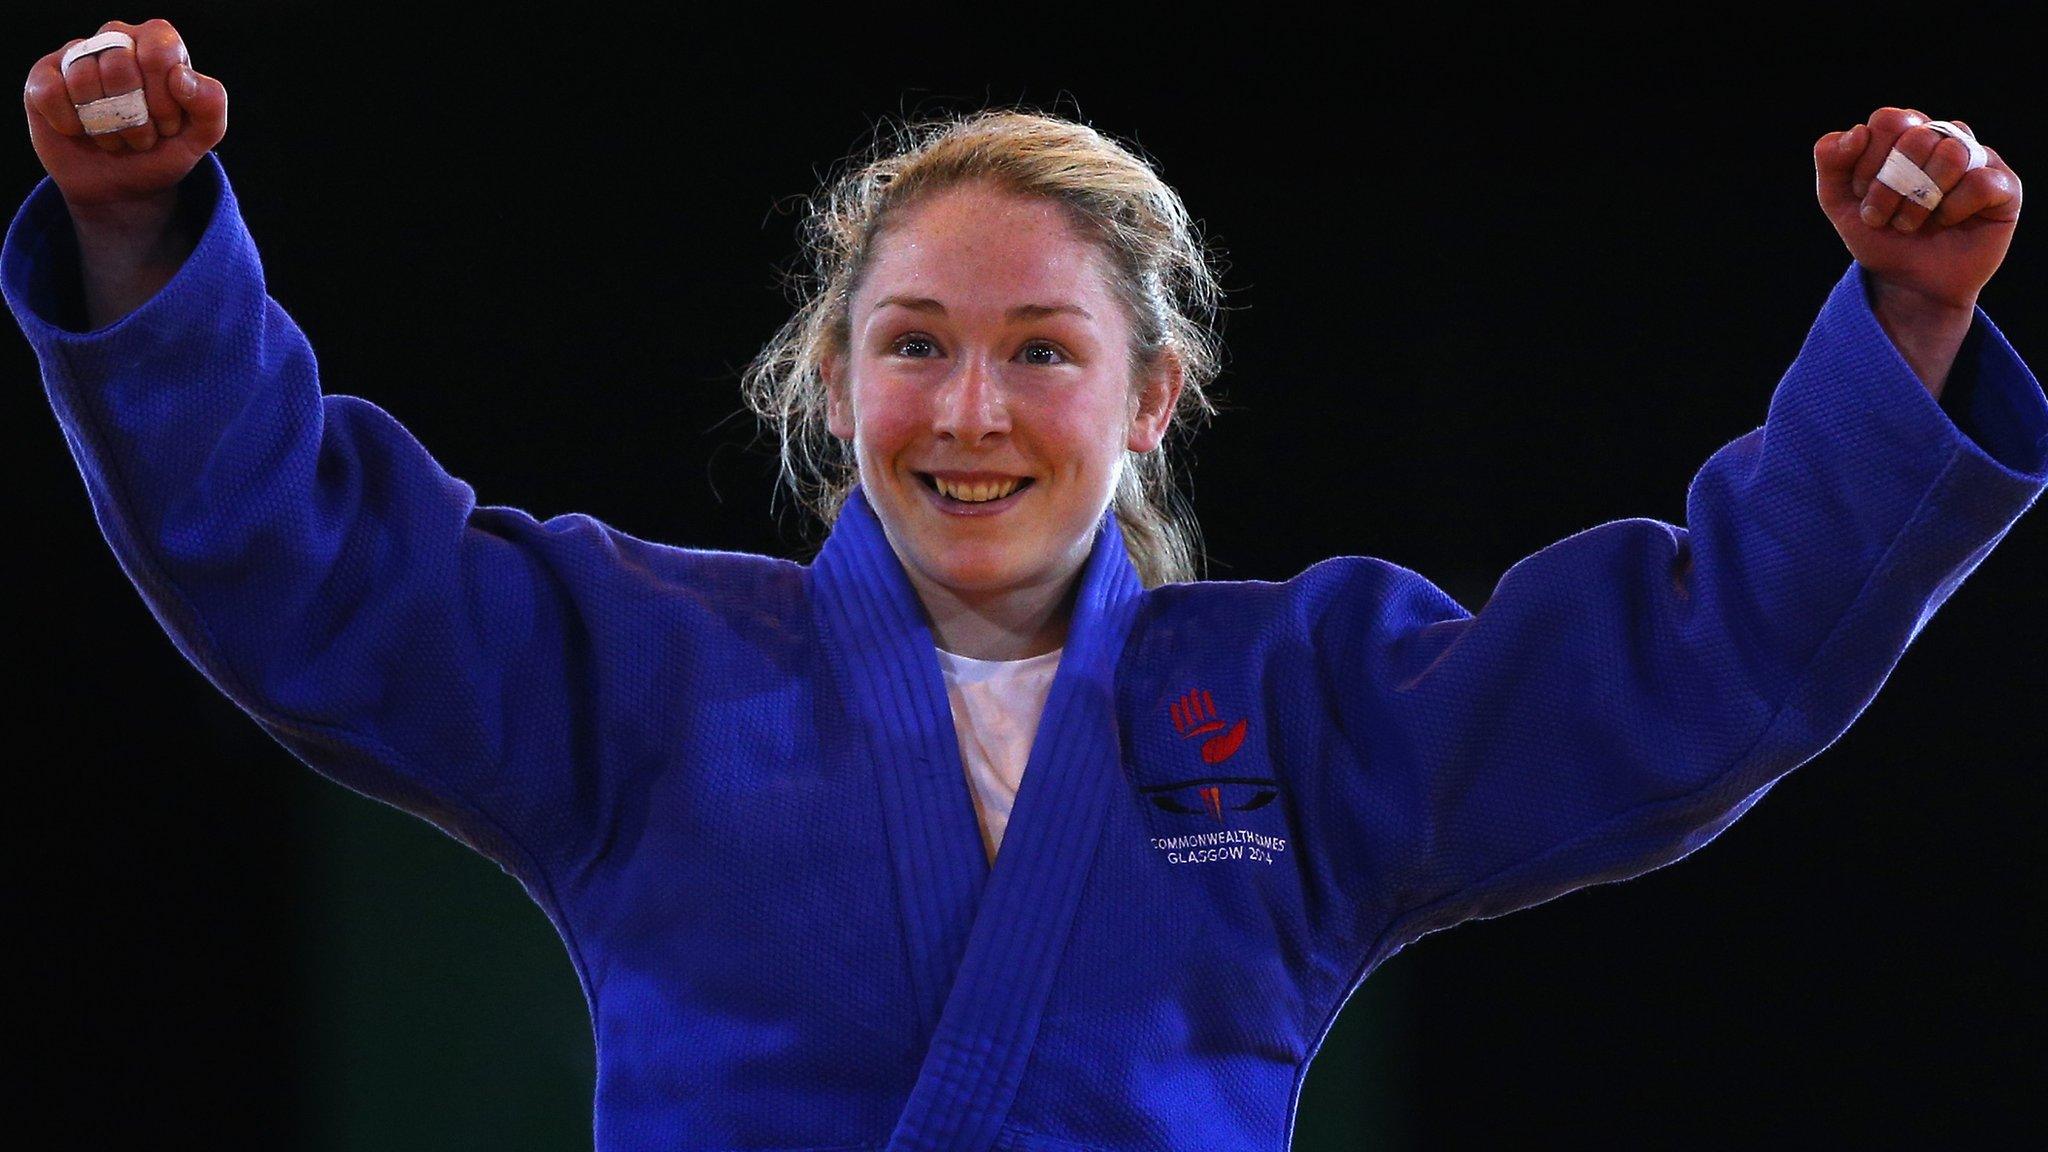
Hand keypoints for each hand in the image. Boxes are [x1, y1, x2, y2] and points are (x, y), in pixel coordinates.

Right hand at [23, 18, 225, 213]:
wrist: (121, 188)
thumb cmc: (161, 152)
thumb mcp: (199, 137)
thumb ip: (210, 105)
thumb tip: (180, 77)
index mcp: (158, 46)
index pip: (158, 52)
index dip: (163, 98)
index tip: (167, 126)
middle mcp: (116, 40)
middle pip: (119, 63)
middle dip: (134, 116)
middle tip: (140, 136)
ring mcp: (77, 57)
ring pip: (83, 77)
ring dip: (104, 124)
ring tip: (114, 137)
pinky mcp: (44, 78)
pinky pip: (50, 91)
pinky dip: (70, 123)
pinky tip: (80, 132)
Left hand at [1814, 106, 2021, 312]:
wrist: (1908, 283)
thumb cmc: (1879, 236)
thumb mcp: (1839, 201)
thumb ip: (1831, 160)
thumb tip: (1857, 131)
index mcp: (1906, 133)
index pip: (1888, 121)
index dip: (1868, 162)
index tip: (1861, 197)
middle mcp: (1944, 138)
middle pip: (1917, 137)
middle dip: (1889, 186)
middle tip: (1883, 218)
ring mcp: (1977, 159)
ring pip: (1951, 152)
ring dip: (1919, 200)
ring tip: (1911, 225)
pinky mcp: (2004, 186)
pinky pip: (1979, 182)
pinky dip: (1952, 210)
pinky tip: (1945, 223)